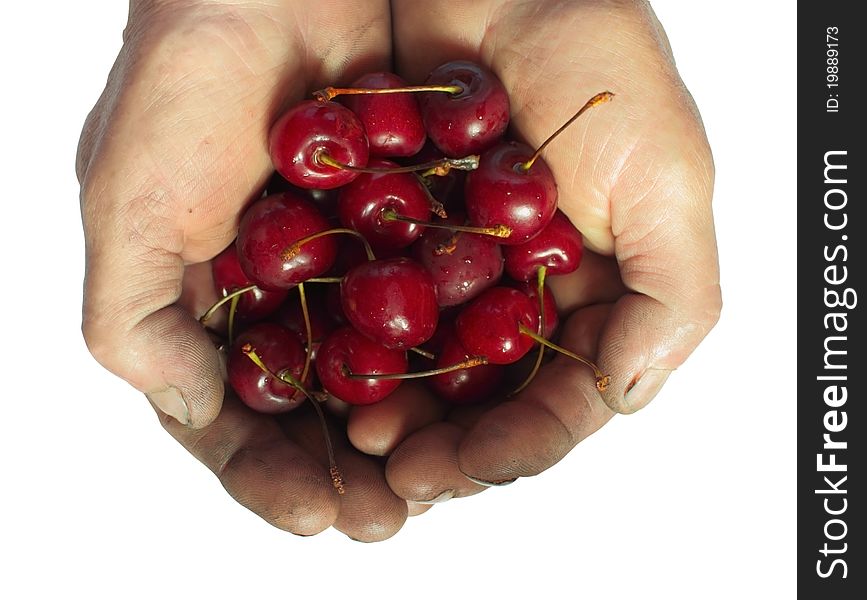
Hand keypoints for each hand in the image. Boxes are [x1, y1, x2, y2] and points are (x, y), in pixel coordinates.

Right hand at [77, 0, 417, 539]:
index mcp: (208, 307)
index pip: (234, 417)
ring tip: (433, 481)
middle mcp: (282, 297)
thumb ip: (137, 323)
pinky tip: (473, 392)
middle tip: (385, 519)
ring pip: (379, 370)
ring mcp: (347, 265)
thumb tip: (191, 410)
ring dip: (405, 428)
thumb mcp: (130, 210)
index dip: (268, 474)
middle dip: (346, 470)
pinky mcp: (406, 225)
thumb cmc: (182, 83)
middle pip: (315, 411)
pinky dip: (450, 349)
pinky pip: (433, 302)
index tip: (311, 515)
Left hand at [347, 0, 720, 499]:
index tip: (470, 467)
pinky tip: (320, 370)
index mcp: (587, 295)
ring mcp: (447, 266)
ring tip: (358, 437)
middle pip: (481, 399)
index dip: (519, 444)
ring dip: (390, 409)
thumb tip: (626, 397)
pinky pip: (360, 301)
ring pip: (416, 366)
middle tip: (399, 473)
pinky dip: (344, 339)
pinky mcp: (386, 229)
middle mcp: (515, 293)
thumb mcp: (664, 174)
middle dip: (444, 445)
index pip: (559, 398)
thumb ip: (669, 295)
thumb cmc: (595, 56)